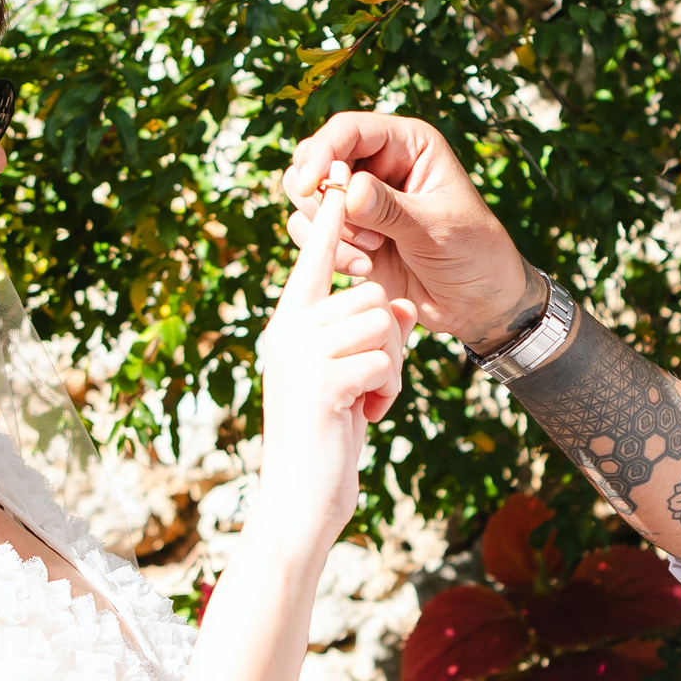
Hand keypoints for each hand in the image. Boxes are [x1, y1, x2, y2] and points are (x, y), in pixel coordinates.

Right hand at [255, 175, 415, 544]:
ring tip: (364, 402)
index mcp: (288, 325)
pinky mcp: (323, 382)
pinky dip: (388, 393)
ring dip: (390, 370)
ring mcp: (301, 355)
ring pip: (381, 326)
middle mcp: (287, 331)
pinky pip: (383, 361)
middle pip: (368, 297)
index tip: (337, 179)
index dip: (329, 224)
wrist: (300, 501)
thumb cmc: (325, 438)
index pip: (311, 261)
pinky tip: (365, 417)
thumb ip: (359, 336)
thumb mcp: (343, 376)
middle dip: (387, 341)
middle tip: (369, 384)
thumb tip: (393, 306)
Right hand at [284, 113, 537, 351]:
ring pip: (307, 196)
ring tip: (373, 253)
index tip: (311, 186)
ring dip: (328, 229)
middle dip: (323, 198)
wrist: (476, 302)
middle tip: (360, 232)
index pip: (348, 130)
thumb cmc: (474, 254)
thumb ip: (390, 209)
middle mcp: (378, 164)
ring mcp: (359, 200)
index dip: (322, 152)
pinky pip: (309, 231)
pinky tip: (364, 268)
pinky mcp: (348, 233)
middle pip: (315, 159)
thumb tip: (347, 190)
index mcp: (408, 144)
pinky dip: (327, 251)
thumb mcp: (437, 228)